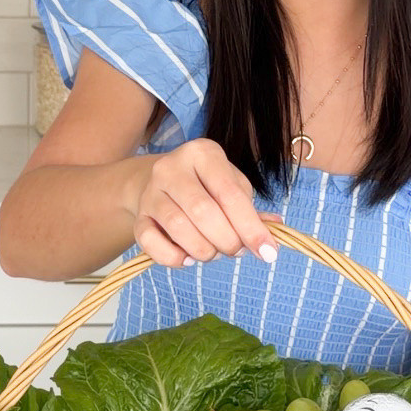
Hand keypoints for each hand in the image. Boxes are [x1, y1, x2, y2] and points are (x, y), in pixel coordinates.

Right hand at [127, 140, 278, 269]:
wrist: (158, 181)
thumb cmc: (205, 185)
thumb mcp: (232, 185)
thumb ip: (251, 211)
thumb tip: (272, 237)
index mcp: (203, 153)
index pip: (230, 193)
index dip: (251, 227)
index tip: (268, 253)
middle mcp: (172, 167)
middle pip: (203, 211)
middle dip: (227, 240)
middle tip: (237, 251)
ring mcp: (151, 192)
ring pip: (178, 228)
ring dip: (204, 250)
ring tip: (215, 252)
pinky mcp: (138, 216)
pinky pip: (151, 243)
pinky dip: (173, 258)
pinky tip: (188, 257)